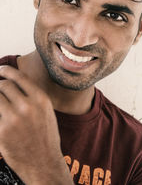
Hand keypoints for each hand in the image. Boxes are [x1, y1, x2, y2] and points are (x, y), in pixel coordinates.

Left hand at [0, 65, 73, 184]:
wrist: (44, 162)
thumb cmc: (45, 135)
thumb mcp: (45, 110)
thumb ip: (31, 95)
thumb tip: (13, 82)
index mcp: (40, 99)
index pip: (18, 76)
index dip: (6, 70)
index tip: (0, 70)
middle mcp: (27, 106)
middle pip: (4, 85)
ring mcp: (13, 119)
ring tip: (0, 101)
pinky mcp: (1, 132)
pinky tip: (2, 117)